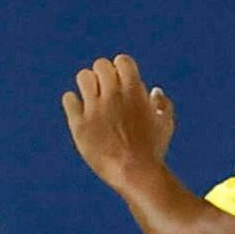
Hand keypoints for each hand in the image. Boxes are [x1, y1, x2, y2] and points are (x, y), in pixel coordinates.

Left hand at [62, 54, 175, 188]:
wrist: (135, 173)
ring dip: (88, 84)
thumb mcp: (165, 125)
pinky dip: (74, 102)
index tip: (122, 84)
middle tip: (106, 92)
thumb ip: (162, 104)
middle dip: (104, 75)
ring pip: (83, 77)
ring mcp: (95, 109)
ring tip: (93, 100)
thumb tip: (153, 90)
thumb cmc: (153, 150)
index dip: (121, 69)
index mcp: (135, 91)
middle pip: (100, 65)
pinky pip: (69, 99)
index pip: (121, 60)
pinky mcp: (79, 124)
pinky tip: (82, 113)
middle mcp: (114, 96)